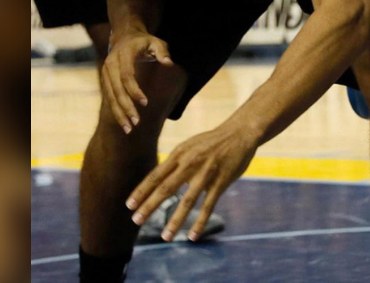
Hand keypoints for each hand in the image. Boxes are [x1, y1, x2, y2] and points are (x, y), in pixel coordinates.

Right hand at [100, 34, 173, 133]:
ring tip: (129, 129)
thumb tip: (169, 63)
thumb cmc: (144, 41)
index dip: (134, 90)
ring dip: (119, 113)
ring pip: (110, 96)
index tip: (145, 103)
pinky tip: (123, 123)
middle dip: (126, 107)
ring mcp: (106, 73)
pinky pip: (109, 98)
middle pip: (116, 89)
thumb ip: (163, 52)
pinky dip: (116, 111)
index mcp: (123, 55)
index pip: (126, 75)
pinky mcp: (105, 80)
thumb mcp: (156, 42)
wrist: (124, 37)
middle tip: (136, 123)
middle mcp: (110, 64)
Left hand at [127, 123, 258, 241]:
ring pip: (187, 201)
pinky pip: (208, 206)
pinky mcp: (221, 182)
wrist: (239, 133)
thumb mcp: (189, 145)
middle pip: (166, 188)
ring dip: (175, 220)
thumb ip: (175, 161)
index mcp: (180, 154)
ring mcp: (206, 174)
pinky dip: (200, 222)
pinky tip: (192, 236)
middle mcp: (190, 164)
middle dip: (149, 206)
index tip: (129, 205)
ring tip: (165, 236)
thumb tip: (158, 178)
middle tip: (136, 221)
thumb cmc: (212, 141)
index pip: (156, 175)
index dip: (142, 191)